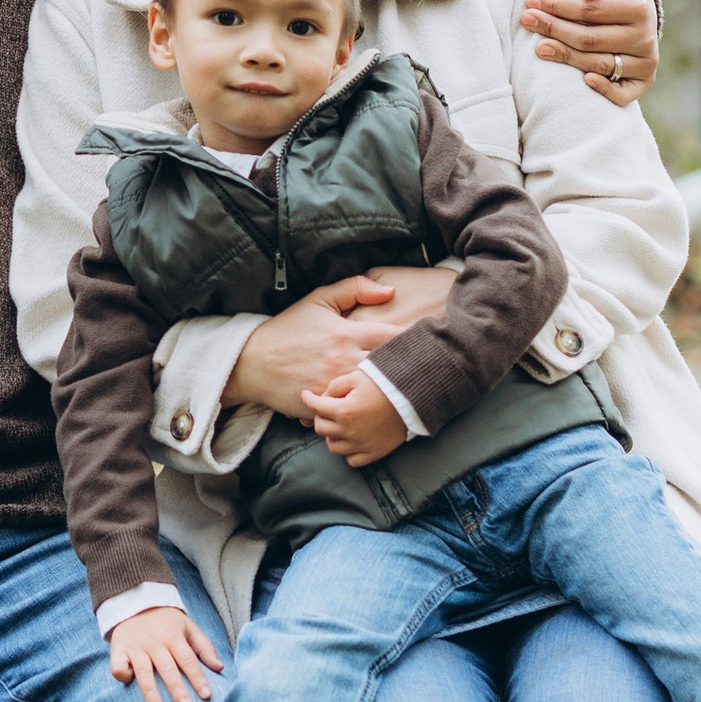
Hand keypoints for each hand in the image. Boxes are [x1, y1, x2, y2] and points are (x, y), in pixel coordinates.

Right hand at [107, 603, 224, 701]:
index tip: (206, 695)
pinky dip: (122, 675)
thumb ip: (204, 647)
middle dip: (177, 689)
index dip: (197, 678)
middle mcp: (154, 643)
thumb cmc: (166, 621)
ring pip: (144, 673)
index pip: (188, 660)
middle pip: (167, 669)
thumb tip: (220, 667)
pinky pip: (118, 666)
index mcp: (173, 636)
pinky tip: (129, 683)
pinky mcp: (118, 649)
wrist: (135, 602)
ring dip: (151, 693)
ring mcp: (135, 647)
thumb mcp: (188, 626)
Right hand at [226, 269, 456, 415]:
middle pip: (393, 367)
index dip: (421, 336)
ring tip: (430, 391)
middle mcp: (346, 360)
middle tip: (448, 367)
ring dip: (402, 392)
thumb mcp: (318, 301)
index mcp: (347, 333)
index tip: (445, 336)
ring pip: (379, 392)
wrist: (253, 364)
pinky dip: (377, 411)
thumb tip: (390, 292)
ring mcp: (338, 386)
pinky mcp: (328, 406)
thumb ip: (354, 288)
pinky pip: (358, 411)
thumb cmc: (289, 329)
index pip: (394, 334)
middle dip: (419, 367)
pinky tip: (397, 413)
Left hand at [304, 368, 409, 465]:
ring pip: (333, 447)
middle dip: (320, 416)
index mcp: (344, 411)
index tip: (306, 395)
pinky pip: (352, 461)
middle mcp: (350, 431)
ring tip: (339, 425)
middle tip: (326, 409)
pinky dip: (348, 452)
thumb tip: (322, 398)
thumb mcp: (357, 376)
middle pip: (321, 428)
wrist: (413, 397)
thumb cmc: (384, 383)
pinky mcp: (374, 453)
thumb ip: (335, 386)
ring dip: (332, 435)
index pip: (316, 407)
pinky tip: (351, 440)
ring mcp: (362, 445)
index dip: (308, 399)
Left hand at [522, 0, 658, 105]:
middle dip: (555, 29)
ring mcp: (645, 62)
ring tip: (539, 47)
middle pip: (590, 39)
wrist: (642, 10)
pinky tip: (583, 80)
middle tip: (527, 20)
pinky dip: (604, 90)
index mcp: (638, 7)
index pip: (590, 10)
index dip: (558, 6)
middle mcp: (645, 37)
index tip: (532, 1)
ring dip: (566, 57)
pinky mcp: (644, 81)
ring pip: (598, 64)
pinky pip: (623, 94)